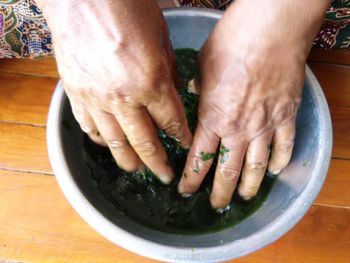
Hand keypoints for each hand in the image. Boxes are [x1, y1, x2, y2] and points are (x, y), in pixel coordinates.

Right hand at [39, 0, 191, 183]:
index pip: (172, 122)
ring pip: (114, 141)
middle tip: (166, 176)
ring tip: (137, 170)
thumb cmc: (127, 8)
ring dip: (128, 160)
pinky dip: (100, 139)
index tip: (186, 147)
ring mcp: (97, 99)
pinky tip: (107, 145)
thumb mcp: (161, 38)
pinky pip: (89, 126)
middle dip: (158, 162)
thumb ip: (169, 71)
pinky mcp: (76, 94)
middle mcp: (125, 99)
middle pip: (144, 142)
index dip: (182, 137)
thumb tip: (172, 92)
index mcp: (152, 83)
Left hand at [178, 0, 329, 207]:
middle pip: (227, 171)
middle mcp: (239, 129)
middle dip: (219, 193)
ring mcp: (266, 125)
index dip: (190, 179)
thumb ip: (198, 88)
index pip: (199, 159)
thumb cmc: (232, 44)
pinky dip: (281, 162)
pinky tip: (276, 171)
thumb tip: (195, 93)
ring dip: (249, 186)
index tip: (185, 190)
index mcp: (213, 118)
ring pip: (257, 167)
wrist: (270, 30)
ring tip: (243, 197)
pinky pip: (285, 146)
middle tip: (215, 205)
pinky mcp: (287, 115)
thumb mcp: (203, 67)